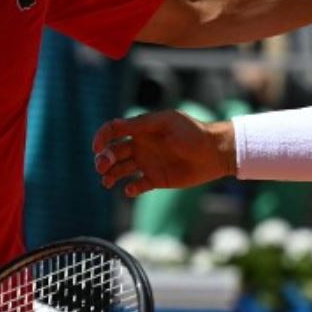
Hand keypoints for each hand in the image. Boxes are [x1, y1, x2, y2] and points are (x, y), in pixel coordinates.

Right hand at [93, 111, 232, 197]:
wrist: (214, 153)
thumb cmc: (193, 132)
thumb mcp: (167, 122)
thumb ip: (142, 124)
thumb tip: (116, 125)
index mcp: (141, 130)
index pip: (113, 131)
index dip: (101, 138)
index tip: (97, 148)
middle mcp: (141, 146)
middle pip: (113, 152)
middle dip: (103, 159)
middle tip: (103, 167)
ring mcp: (147, 163)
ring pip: (120, 170)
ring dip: (110, 175)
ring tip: (107, 181)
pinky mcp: (156, 179)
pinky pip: (136, 185)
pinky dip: (129, 188)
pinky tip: (130, 189)